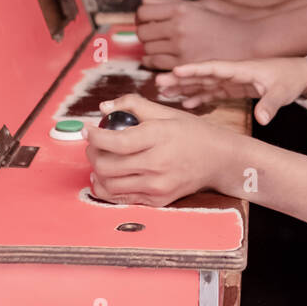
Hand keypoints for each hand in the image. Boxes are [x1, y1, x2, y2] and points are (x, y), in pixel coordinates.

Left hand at [83, 95, 234, 205]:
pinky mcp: (157, 200)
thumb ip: (134, 105)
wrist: (219, 160)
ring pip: (109, 185)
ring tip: (101, 159)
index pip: (116, 141)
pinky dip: (108, 187)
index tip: (87, 129)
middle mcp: (157, 164)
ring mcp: (157, 186)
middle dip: (92, 153)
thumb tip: (104, 107)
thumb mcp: (167, 112)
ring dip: (97, 171)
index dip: (94, 136)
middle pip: (107, 165)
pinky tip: (109, 176)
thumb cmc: (192, 133)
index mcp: (159, 137)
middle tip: (94, 144)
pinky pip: (121, 198)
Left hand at [136, 0, 256, 68]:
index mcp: (180, 9)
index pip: (144, 11)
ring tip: (156, 45)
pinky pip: (156, 63)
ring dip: (148, 47)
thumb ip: (169, 2)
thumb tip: (144, 1)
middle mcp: (178, 26)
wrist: (245, 40)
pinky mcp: (184, 64)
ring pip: (147, 49)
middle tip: (150, 33)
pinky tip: (157, 57)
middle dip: (143, 33)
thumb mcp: (197, 5)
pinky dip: (152, 60)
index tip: (145, 20)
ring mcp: (181, 46)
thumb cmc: (222, 20)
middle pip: (143, 32)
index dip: (141, 16)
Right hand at [157, 58, 306, 125]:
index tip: (175, 70)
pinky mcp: (234, 87)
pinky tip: (185, 103)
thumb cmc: (290, 79)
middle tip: (158, 83)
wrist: (299, 74)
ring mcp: (232, 80)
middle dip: (180, 78)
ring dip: (184, 87)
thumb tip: (262, 120)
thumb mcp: (282, 92)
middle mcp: (232, 72)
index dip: (194, 69)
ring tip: (163, 92)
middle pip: (202, 74)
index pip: (213, 68)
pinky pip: (212, 92)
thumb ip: (270, 105)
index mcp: (241, 69)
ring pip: (203, 83)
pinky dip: (198, 97)